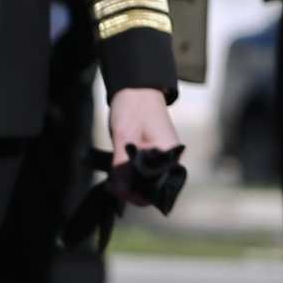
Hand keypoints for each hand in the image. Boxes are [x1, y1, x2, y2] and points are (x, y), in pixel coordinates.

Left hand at [106, 86, 181, 204]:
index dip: (137, 195)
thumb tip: (120, 193)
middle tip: (110, 185)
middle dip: (131, 191)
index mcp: (170, 155)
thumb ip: (123, 166)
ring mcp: (164, 156)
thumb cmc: (133, 108)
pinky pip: (144, 172)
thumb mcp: (124, 138)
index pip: (158, 190)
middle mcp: (171, 159)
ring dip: (129, 183)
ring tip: (111, 181)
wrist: (137, 87)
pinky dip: (130, 174)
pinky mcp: (155, 154)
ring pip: (147, 181)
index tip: (117, 191)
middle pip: (153, 188)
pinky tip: (117, 173)